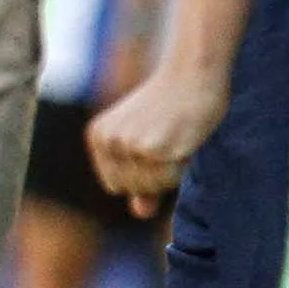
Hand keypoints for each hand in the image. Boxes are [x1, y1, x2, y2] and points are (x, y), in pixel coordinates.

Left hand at [89, 57, 226, 210]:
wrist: (191, 75)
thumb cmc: (172, 107)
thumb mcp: (146, 141)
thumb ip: (140, 178)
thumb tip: (139, 212)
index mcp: (97, 137)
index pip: (116, 186)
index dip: (141, 176)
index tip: (154, 147)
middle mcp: (107, 141)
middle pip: (131, 189)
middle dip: (155, 175)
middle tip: (168, 141)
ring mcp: (128, 146)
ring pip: (151, 188)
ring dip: (170, 172)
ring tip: (175, 140)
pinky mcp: (154, 149)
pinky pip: (169, 181)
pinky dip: (181, 168)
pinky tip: (184, 141)